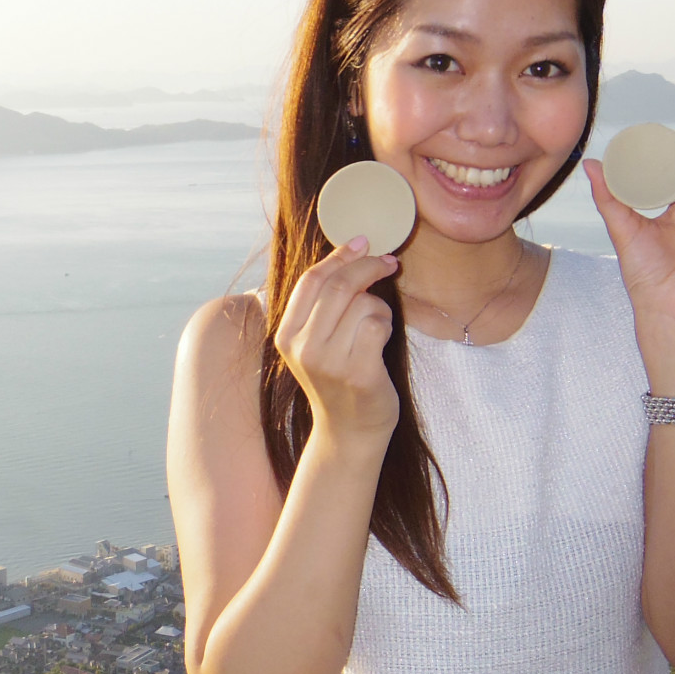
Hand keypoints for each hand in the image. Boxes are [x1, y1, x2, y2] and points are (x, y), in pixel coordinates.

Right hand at [275, 238, 401, 442]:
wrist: (349, 431)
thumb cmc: (339, 378)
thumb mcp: (316, 341)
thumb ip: (323, 304)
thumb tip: (352, 251)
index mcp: (285, 335)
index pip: (311, 280)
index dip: (339, 256)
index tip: (363, 242)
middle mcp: (302, 347)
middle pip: (338, 286)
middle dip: (368, 267)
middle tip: (388, 262)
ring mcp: (329, 362)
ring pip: (362, 304)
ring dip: (379, 307)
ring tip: (376, 328)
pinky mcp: (358, 373)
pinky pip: (377, 325)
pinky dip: (385, 326)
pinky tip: (380, 342)